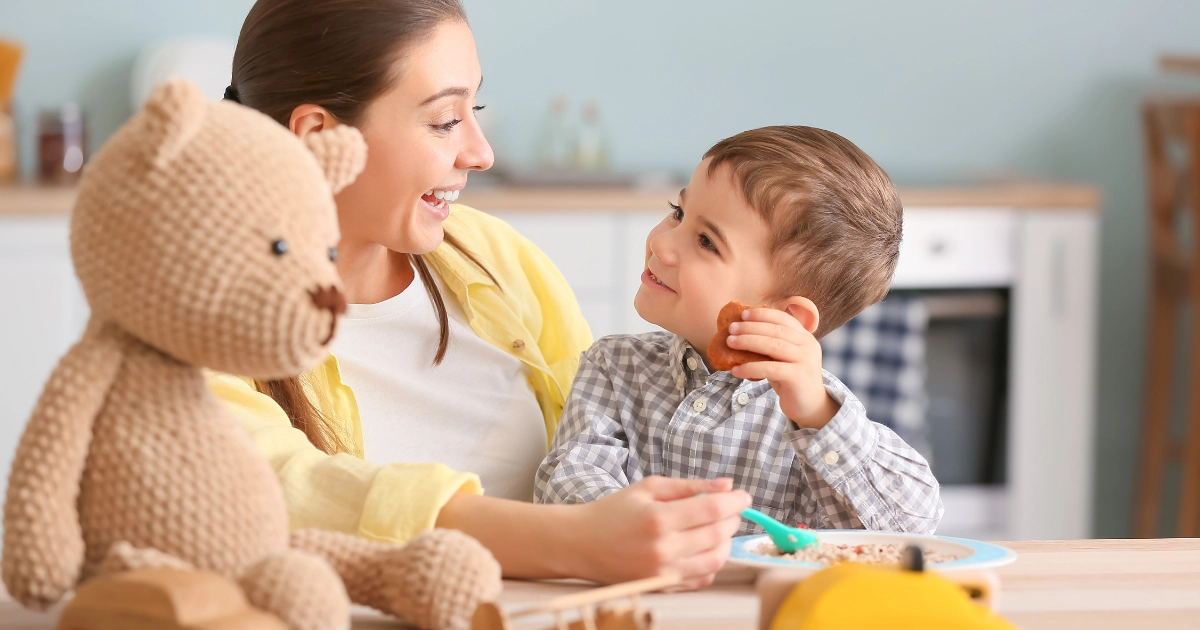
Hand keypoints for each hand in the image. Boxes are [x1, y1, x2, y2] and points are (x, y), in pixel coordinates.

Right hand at [569, 476, 750, 589]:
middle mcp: (663, 548)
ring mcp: (664, 571)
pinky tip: (705, 548)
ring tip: (719, 528)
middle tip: (731, 509)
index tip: (743, 496)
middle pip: (719, 534)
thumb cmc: (613, 512)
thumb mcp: (648, 487)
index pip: (713, 509)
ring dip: (726, 542)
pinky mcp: (663, 586)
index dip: (735, 501)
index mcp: (659, 518)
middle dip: (733, 519)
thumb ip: (689, 486)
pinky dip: (712, 563)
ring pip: (716, 560)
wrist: (581, 544)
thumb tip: (726, 484)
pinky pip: (702, 579)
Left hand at [726, 306, 839, 429]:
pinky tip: (736, 370)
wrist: (810, 406)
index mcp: (805, 337)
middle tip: (731, 328)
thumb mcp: (782, 358)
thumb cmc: (791, 379)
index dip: (763, 314)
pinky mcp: (798, 377)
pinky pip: (770, 368)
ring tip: (730, 343)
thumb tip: (739, 334)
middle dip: (751, 327)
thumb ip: (770, 345)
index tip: (743, 314)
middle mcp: (808, 345)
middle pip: (776, 330)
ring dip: (748, 342)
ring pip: (773, 345)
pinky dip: (750, 367)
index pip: (783, 318)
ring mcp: (805, 360)